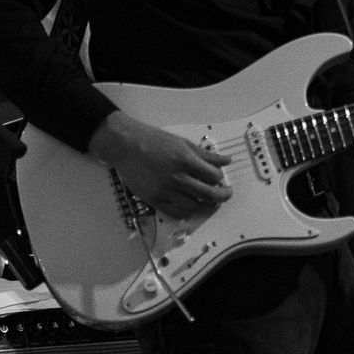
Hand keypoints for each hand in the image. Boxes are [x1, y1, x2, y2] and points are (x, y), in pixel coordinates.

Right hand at [88, 110, 230, 219]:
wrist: (126, 146)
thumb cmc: (155, 141)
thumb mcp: (184, 143)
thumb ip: (206, 155)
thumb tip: (227, 160)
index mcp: (186, 161)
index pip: (213, 176)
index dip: (219, 177)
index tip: (219, 177)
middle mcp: (177, 178)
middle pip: (208, 194)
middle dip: (222, 196)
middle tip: (226, 194)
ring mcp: (165, 191)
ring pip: (193, 206)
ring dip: (205, 205)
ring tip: (209, 201)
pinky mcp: (154, 200)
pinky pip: (175, 212)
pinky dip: (186, 211)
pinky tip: (191, 205)